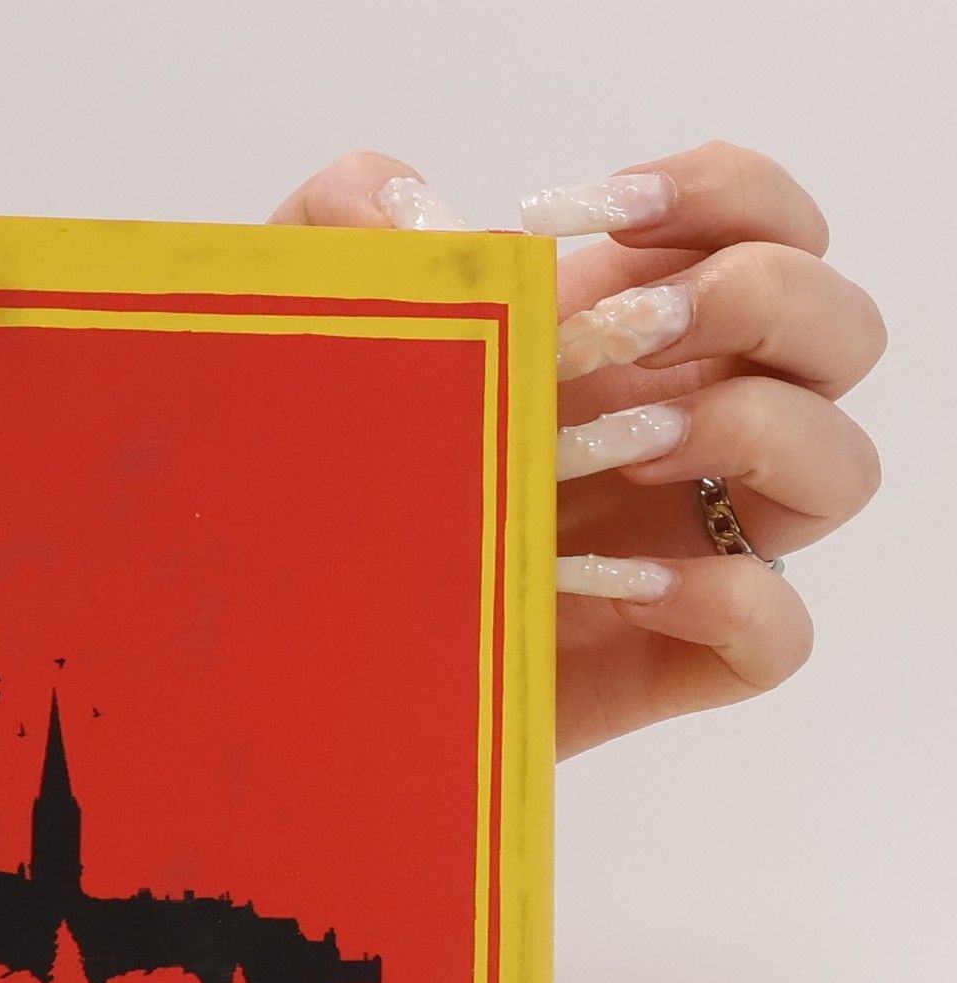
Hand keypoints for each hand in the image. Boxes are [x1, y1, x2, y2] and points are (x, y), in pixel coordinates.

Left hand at [269, 144, 886, 756]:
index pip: (762, 228)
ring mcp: (680, 548)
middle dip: (755, 302)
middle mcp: (675, 433)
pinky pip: (778, 634)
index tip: (582, 215)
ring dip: (746, 433)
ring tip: (599, 452)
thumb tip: (410, 203)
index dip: (721, 195)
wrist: (266, 657)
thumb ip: (331, 239)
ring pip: (838, 471)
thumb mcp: (294, 349)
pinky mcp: (660, 664)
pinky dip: (722, 599)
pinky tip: (600, 583)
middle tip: (615, 338)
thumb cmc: (298, 497)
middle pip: (839, 331)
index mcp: (617, 341)